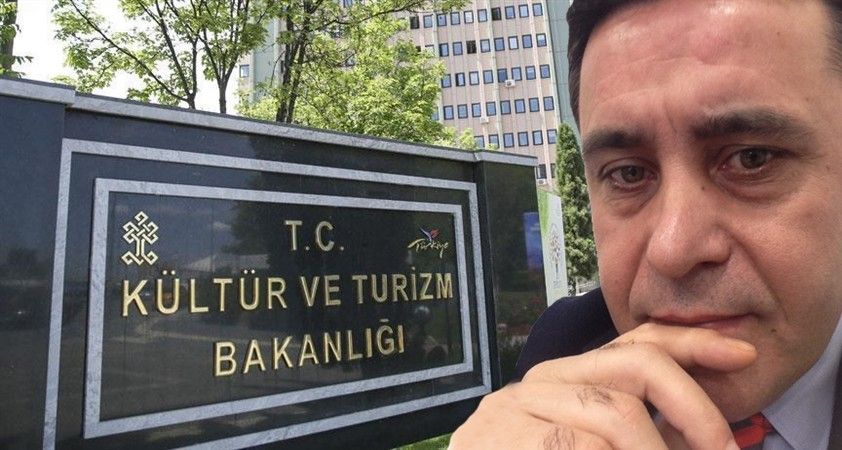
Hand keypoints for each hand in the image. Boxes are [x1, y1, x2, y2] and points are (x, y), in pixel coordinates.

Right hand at [449, 323, 756, 448]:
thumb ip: (638, 432)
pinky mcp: (500, 437)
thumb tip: (705, 433)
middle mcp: (539, 381)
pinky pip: (583, 447)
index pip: (633, 342)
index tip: (742, 354)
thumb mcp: (599, 444)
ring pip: (617, 416)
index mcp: (564, 379)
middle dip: (694, 409)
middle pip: (636, 365)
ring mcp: (515, 408)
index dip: (692, 342)